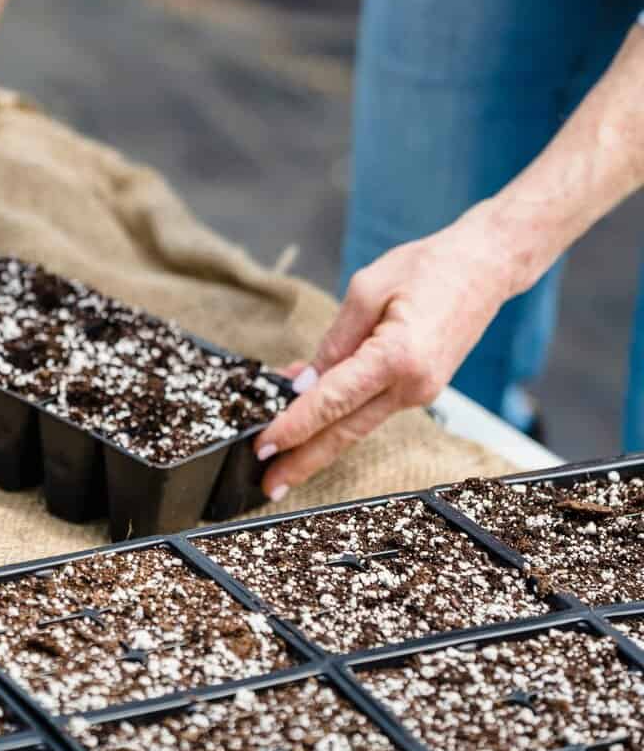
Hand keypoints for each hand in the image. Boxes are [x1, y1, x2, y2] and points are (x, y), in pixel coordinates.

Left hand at [252, 211, 518, 500]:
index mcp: (398, 357)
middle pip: (345, 433)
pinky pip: (370, 408)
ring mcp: (420, 392)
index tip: (264, 446)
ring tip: (281, 463)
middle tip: (268, 484)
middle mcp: (412, 385)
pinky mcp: (420, 389)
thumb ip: (335, 340)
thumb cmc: (430, 267)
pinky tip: (309, 419)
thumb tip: (305, 382)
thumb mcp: (368, 289)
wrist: (485, 267)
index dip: (294, 426)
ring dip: (317, 444)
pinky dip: (339, 416)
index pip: (332, 402)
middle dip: (303, 461)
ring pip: (356, 426)